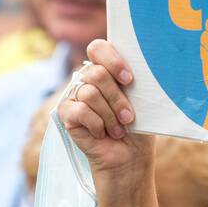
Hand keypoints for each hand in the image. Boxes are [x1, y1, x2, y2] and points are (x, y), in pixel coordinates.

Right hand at [59, 39, 150, 196]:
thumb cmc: (138, 127)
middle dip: (116, 97)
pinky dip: (96, 124)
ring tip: (118, 129)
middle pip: (96, 73)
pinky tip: (101, 133)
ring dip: (109, 115)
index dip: (112, 60)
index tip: (129, 80)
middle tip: (128, 117)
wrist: (130, 157)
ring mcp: (74, 95)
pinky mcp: (66, 113)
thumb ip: (135, 80)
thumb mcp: (141, 100)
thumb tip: (141, 67)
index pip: (98, 48)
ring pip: (89, 93)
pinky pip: (80, 110)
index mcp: (106, 69)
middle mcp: (87, 79)